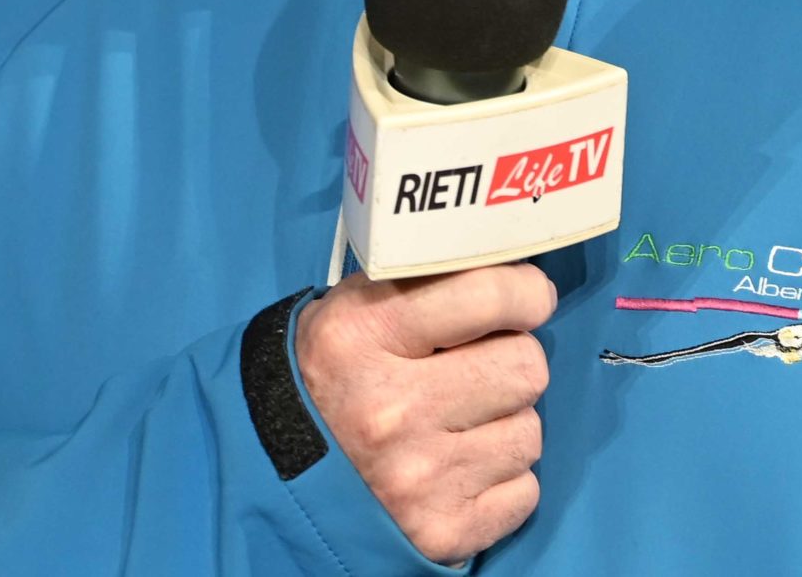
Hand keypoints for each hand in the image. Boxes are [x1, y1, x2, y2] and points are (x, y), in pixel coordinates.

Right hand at [295, 264, 555, 563]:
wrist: (273, 474)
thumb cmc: (332, 376)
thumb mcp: (354, 308)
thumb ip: (427, 282)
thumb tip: (516, 269)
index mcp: (364, 335)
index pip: (489, 296)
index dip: (526, 293)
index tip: (528, 298)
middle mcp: (391, 408)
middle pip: (526, 368)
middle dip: (511, 363)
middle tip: (478, 369)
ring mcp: (418, 478)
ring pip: (529, 433)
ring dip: (506, 425)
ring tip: (460, 424)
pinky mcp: (441, 532)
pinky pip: (524, 493)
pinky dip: (501, 481)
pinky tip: (460, 469)